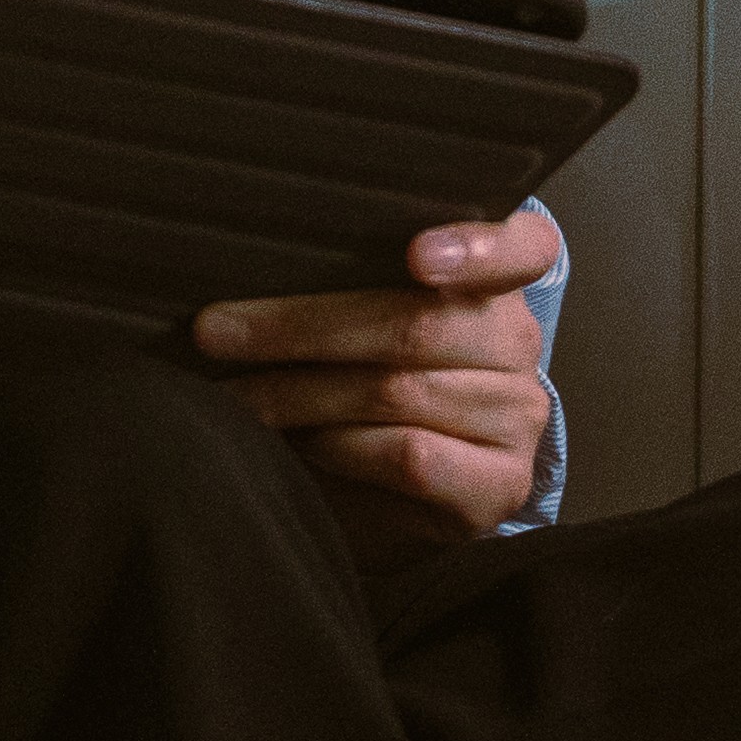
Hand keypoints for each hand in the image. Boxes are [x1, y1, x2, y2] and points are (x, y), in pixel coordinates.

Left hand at [192, 202, 563, 537]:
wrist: (401, 494)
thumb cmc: (368, 386)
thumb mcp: (364, 319)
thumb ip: (343, 281)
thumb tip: (243, 257)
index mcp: (497, 282)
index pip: (523, 246)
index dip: (475, 246)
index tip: (414, 255)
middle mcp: (518, 343)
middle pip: (415, 323)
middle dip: (299, 327)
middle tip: (216, 332)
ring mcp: (515, 417)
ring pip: (397, 391)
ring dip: (298, 395)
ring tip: (239, 398)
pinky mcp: (497, 486)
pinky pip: (409, 456)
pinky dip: (342, 448)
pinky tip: (302, 446)